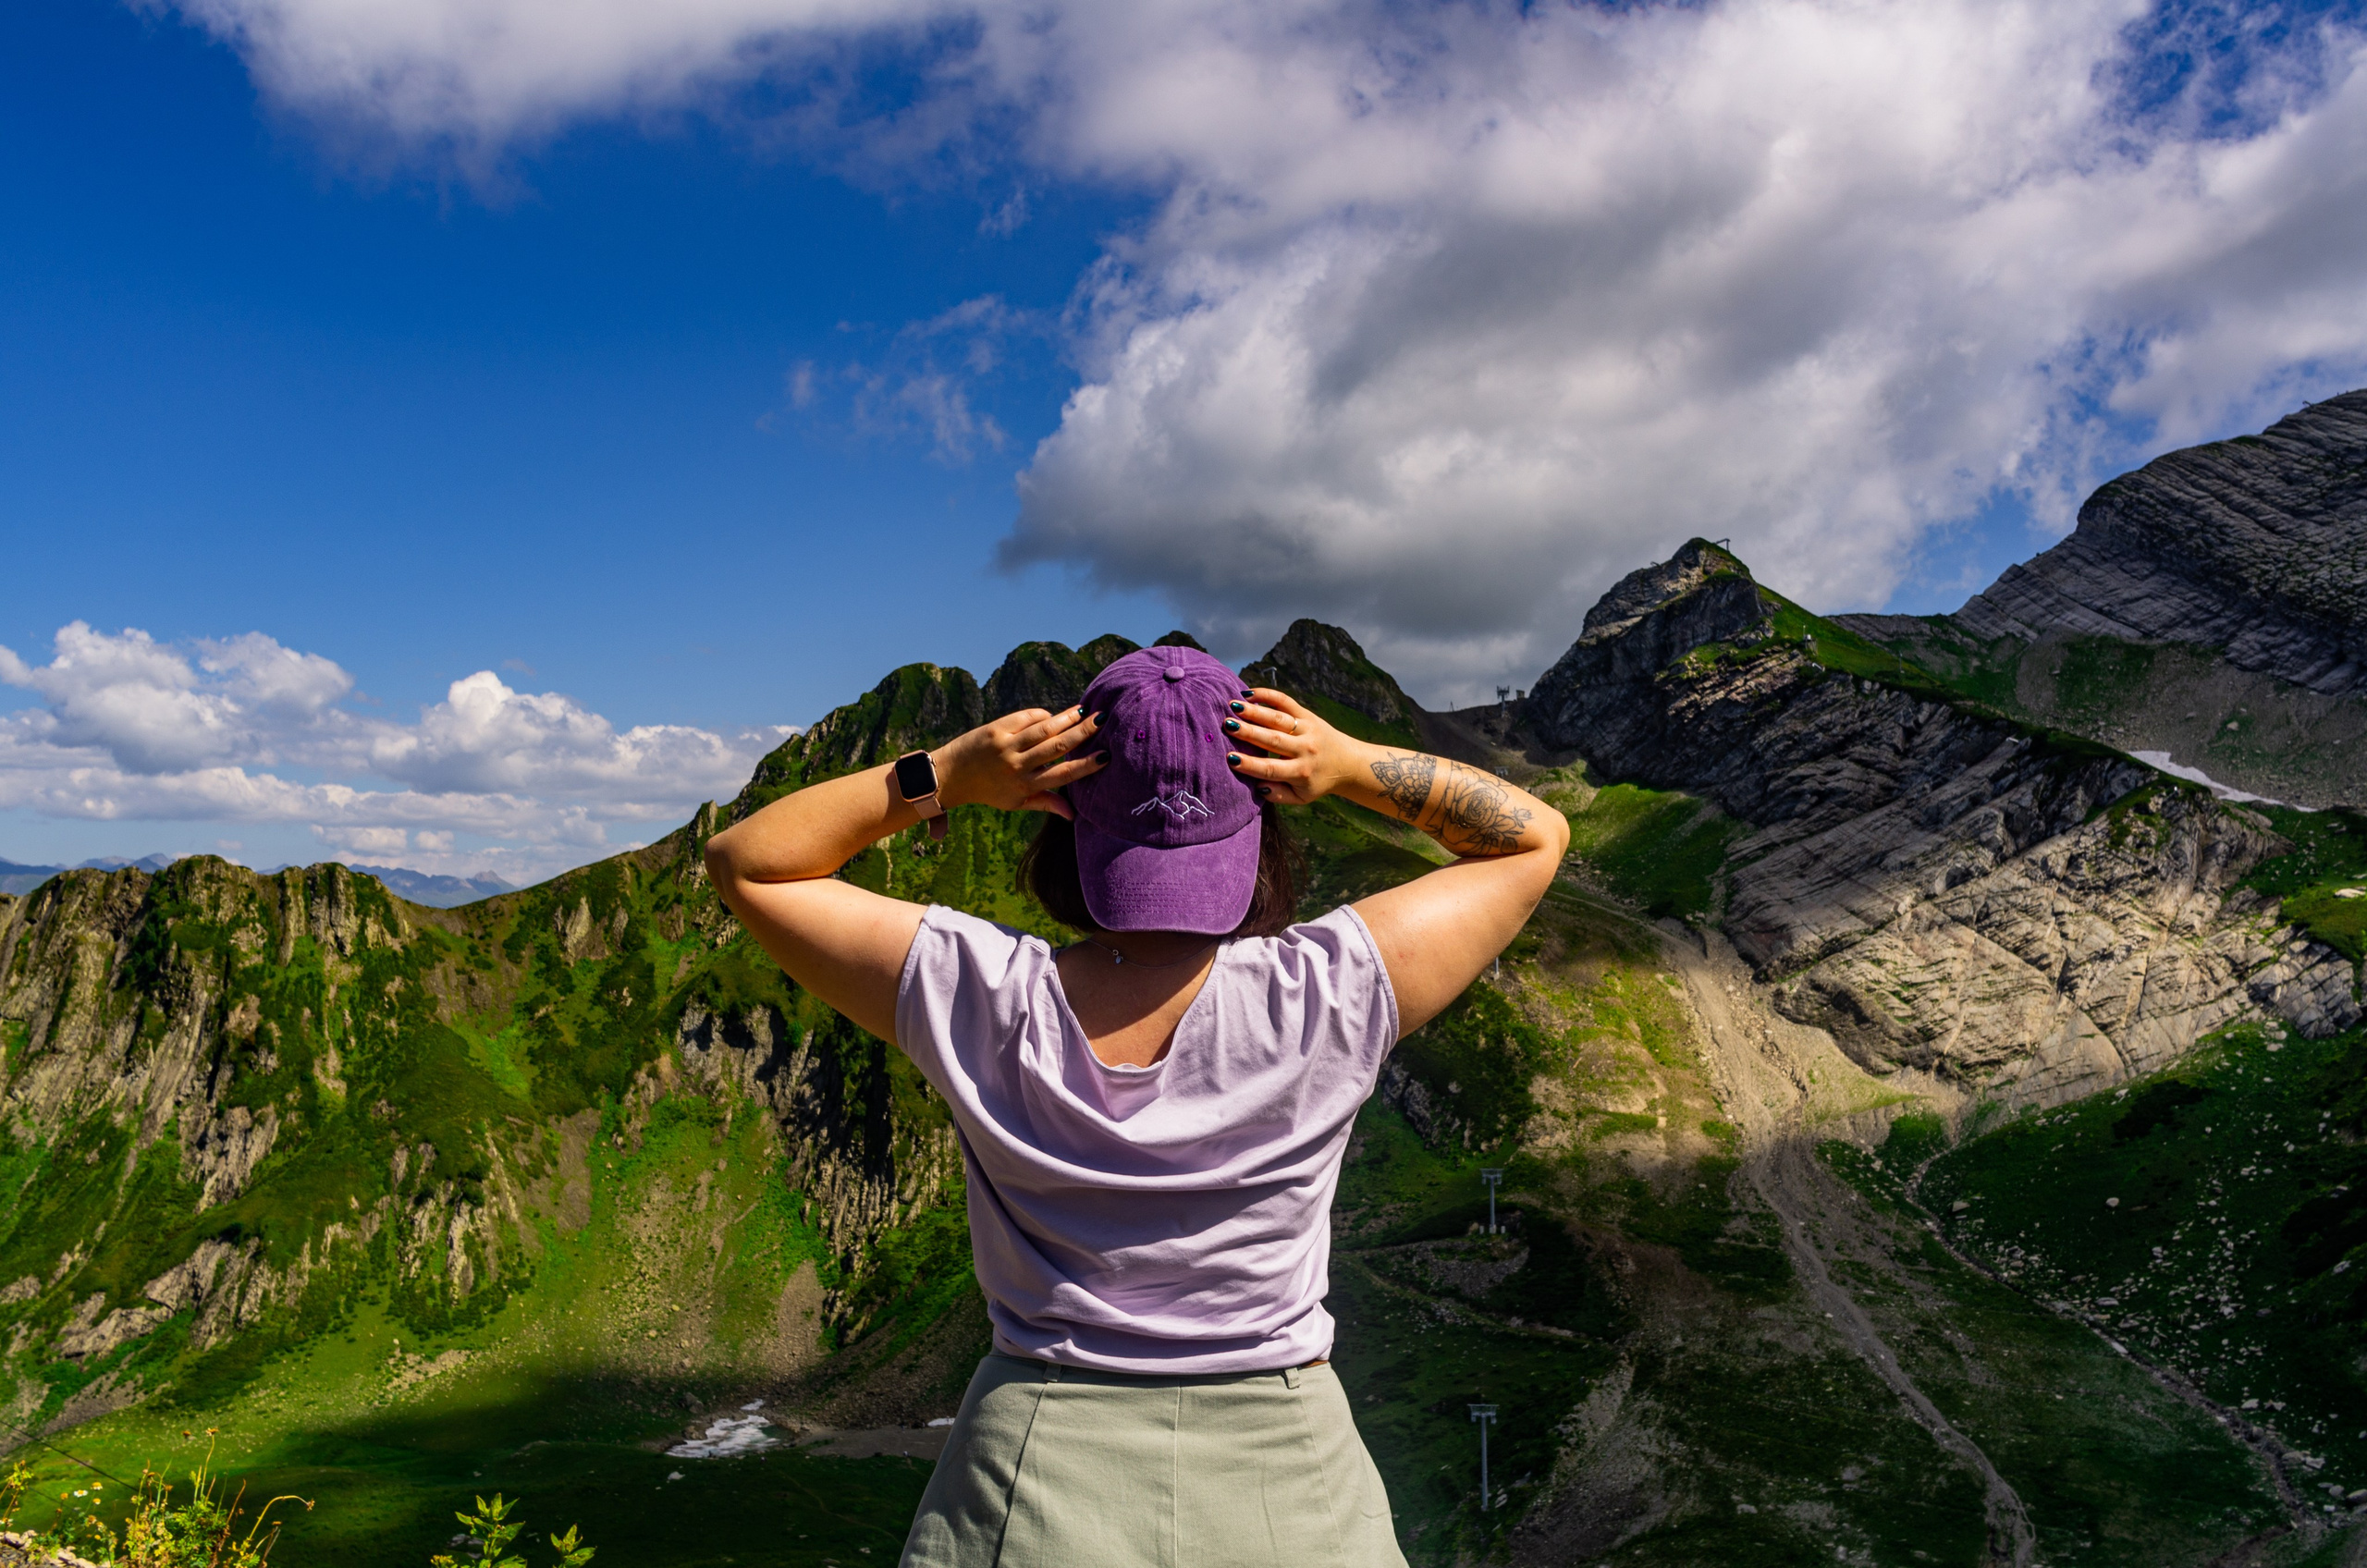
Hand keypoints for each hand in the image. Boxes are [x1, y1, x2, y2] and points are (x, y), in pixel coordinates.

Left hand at [936, 706, 1106, 817]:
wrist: (951, 775)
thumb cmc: (988, 790)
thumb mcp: (1015, 802)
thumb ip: (1045, 804)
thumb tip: (1073, 815)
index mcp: (1024, 786)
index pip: (1062, 775)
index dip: (1085, 765)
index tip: (1105, 756)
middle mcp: (1016, 766)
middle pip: (1057, 747)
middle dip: (1082, 733)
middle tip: (1103, 720)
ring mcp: (1006, 746)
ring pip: (1043, 729)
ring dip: (1067, 718)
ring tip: (1085, 711)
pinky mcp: (995, 729)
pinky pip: (1025, 718)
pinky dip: (1042, 716)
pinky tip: (1054, 716)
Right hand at [1219, 689, 1368, 804]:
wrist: (1347, 763)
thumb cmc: (1316, 782)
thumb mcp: (1301, 797)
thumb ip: (1278, 795)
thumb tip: (1257, 786)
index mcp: (1301, 772)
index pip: (1271, 768)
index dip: (1250, 764)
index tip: (1230, 758)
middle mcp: (1305, 749)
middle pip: (1273, 739)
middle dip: (1249, 732)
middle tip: (1226, 725)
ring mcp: (1307, 729)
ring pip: (1279, 718)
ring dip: (1255, 711)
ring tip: (1233, 706)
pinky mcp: (1308, 715)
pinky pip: (1287, 702)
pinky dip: (1269, 695)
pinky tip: (1249, 693)